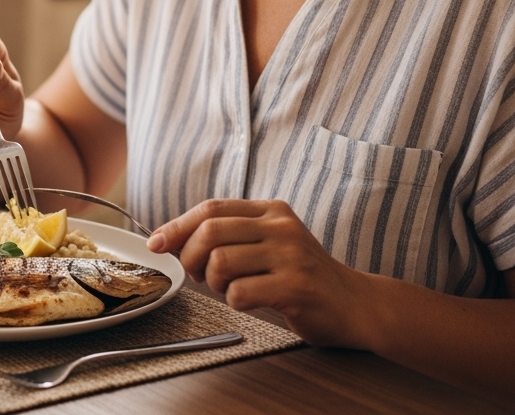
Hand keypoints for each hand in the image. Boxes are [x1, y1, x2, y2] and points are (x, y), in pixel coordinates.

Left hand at [147, 198, 376, 348]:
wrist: (357, 305)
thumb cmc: (302, 276)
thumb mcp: (270, 243)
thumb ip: (230, 235)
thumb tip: (171, 239)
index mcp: (271, 211)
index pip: (211, 209)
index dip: (177, 226)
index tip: (157, 243)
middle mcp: (281, 227)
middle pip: (210, 231)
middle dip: (189, 256)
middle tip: (196, 275)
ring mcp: (291, 256)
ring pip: (221, 262)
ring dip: (212, 281)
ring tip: (227, 288)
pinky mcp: (296, 286)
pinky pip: (241, 292)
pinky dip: (234, 301)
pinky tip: (249, 301)